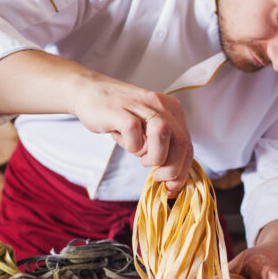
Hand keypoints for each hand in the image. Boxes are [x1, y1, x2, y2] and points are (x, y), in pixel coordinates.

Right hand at [71, 78, 192, 194]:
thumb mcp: (146, 129)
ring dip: (156, 156)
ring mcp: (141, 106)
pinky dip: (132, 146)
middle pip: (181, 141)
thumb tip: (171, 179)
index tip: (172, 187)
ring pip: (163, 133)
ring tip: (143, 159)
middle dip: (172, 168)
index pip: (188, 145)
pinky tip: (127, 144)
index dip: (183, 170)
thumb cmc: (119, 116)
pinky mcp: (120, 110)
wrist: (89, 92)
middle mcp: (161, 105)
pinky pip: (134, 132)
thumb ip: (162, 146)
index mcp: (171, 110)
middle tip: (158, 177)